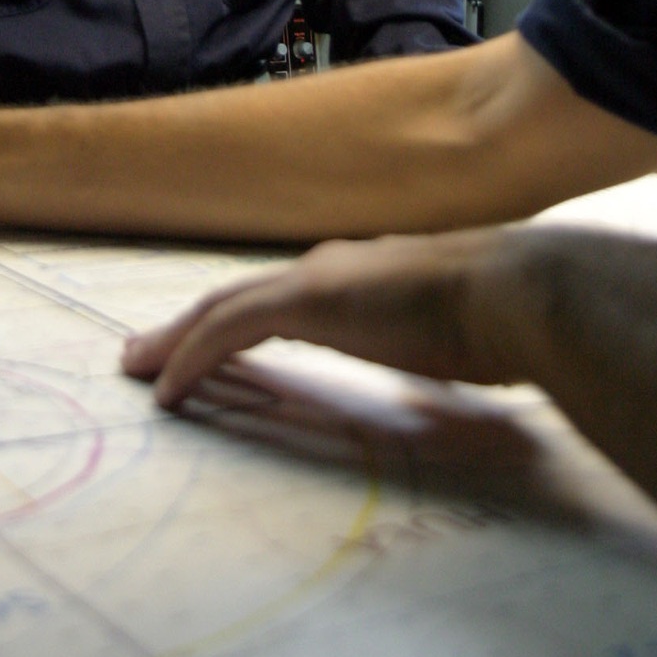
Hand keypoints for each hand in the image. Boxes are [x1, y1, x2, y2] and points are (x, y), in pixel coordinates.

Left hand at [121, 230, 525, 406]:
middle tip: (143, 356)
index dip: (233, 327)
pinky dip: (194, 356)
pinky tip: (170, 387)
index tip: (204, 353)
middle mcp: (326, 269)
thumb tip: (429, 386)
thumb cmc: (496, 323)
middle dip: (186, 328)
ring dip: (176, 340)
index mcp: (356, 280)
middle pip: (235, 299)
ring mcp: (315, 279)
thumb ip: (424, 357)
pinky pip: (230, 329)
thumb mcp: (449, 344)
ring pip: (222, 308)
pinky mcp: (309, 300)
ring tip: (140, 370)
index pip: (276, 303)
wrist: (516, 294)